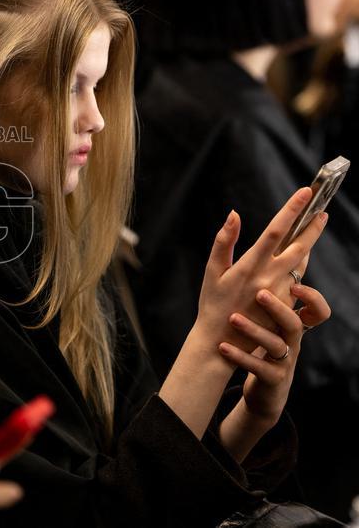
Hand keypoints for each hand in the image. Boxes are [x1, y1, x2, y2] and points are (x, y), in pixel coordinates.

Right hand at [194, 188, 327, 353]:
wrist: (222, 342)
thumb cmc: (212, 304)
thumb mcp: (212, 271)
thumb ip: (223, 241)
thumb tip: (234, 214)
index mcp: (251, 265)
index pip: (277, 230)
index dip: (292, 209)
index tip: (306, 193)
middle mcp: (270, 277)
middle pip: (300, 245)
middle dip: (313, 226)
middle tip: (323, 211)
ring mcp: (281, 291)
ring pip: (300, 262)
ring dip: (306, 245)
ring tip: (311, 228)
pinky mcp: (287, 304)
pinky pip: (296, 279)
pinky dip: (296, 266)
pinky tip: (294, 259)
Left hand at [218, 284, 330, 460]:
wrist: (266, 390)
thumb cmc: (267, 348)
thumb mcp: (274, 325)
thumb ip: (274, 299)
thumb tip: (276, 264)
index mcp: (294, 326)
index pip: (317, 311)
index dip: (311, 298)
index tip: (294, 284)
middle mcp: (293, 342)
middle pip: (294, 324)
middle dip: (278, 307)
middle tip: (259, 293)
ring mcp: (284, 362)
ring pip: (275, 345)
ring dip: (253, 330)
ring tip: (233, 318)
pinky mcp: (272, 378)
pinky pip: (258, 368)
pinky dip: (240, 357)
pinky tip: (223, 347)